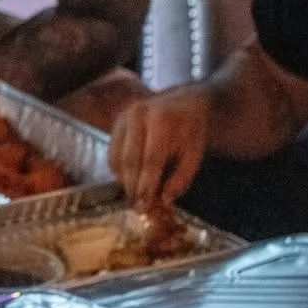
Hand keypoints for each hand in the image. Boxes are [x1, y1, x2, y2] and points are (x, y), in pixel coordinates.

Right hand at [109, 87, 210, 206]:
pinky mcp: (116, 122)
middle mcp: (137, 115)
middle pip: (130, 159)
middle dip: (133, 186)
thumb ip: (181, 178)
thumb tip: (164, 200)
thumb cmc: (190, 129)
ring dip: (124, 181)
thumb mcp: (195, 153)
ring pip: (117, 157)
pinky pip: (112, 152)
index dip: (147, 183)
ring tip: (135, 196)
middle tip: (138, 207)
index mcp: (161, 120)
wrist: (183, 101)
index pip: (151, 158)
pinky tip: (129, 181)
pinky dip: (118, 171)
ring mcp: (123, 117)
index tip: (146, 204)